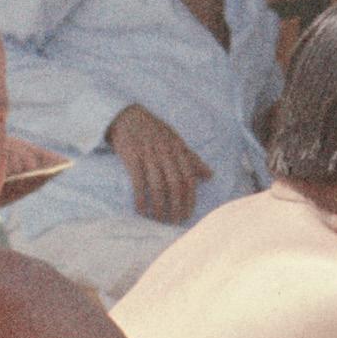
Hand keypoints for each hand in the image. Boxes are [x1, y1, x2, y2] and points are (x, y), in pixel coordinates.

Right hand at [107, 107, 210, 226]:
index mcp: (178, 149)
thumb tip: (210, 175)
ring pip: (158, 185)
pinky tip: (142, 211)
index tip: (188, 214)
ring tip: (160, 220)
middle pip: (176, 184)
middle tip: (175, 221)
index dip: (190, 198)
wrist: (126, 115)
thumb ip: (191, 159)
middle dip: (177, 206)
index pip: (189, 177)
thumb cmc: (153, 130)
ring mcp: (148, 154)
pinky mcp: (131, 156)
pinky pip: (138, 181)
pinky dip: (141, 198)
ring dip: (160, 206)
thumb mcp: (175, 140)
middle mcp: (165, 152)